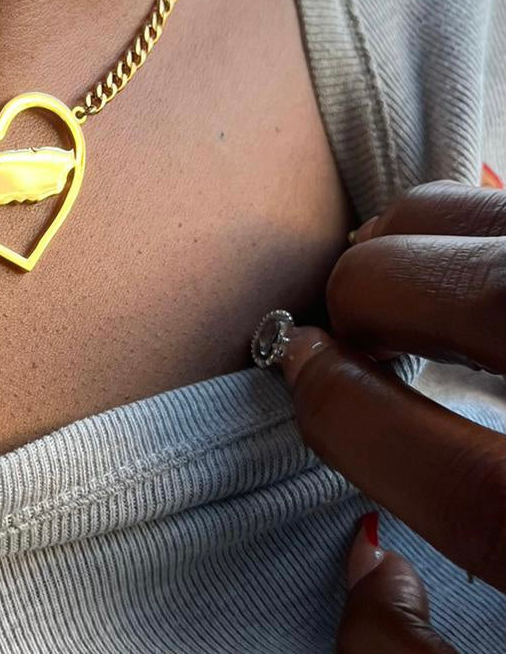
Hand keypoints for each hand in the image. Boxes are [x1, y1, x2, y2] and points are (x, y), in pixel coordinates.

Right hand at [281, 181, 505, 651]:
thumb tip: (368, 563)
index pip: (465, 478)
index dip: (350, 414)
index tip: (297, 371)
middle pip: (496, 303)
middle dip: (376, 294)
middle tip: (337, 317)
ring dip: (427, 229)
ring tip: (387, 261)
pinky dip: (479, 219)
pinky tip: (460, 249)